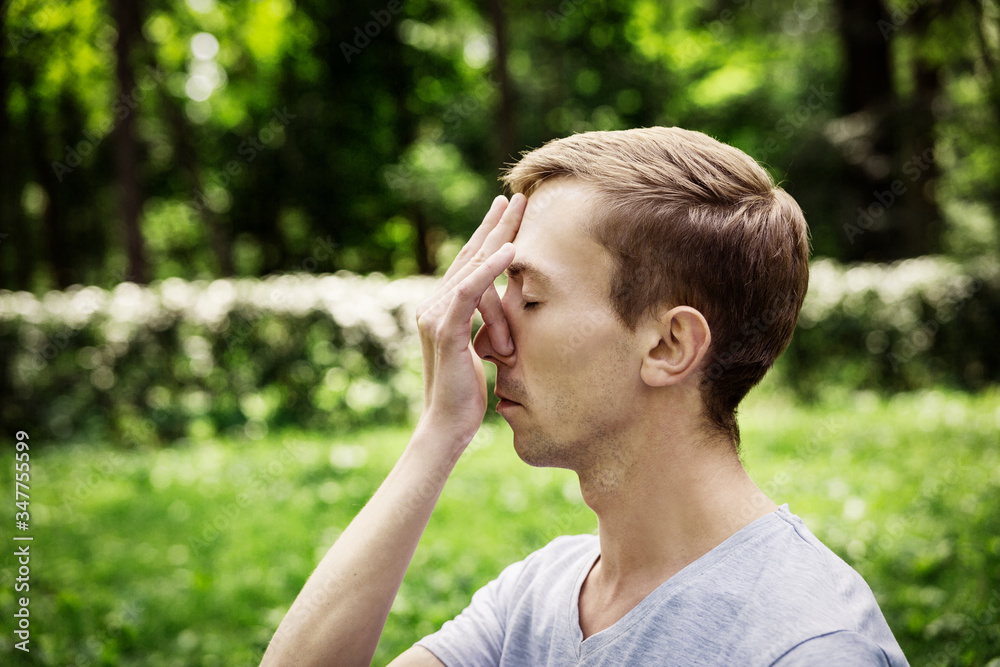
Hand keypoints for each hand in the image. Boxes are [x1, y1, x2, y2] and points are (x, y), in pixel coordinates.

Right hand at [414, 193, 525, 446]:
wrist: (447, 425)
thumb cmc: (467, 394)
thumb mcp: (479, 350)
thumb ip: (484, 326)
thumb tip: (505, 315)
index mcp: (441, 308)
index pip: (469, 264)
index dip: (488, 236)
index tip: (507, 213)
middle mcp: (432, 305)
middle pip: (469, 256)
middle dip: (494, 225)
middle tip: (515, 198)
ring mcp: (435, 315)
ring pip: (470, 267)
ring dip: (496, 237)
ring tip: (516, 212)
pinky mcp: (444, 329)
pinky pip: (469, 291)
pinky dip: (490, 269)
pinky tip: (510, 251)